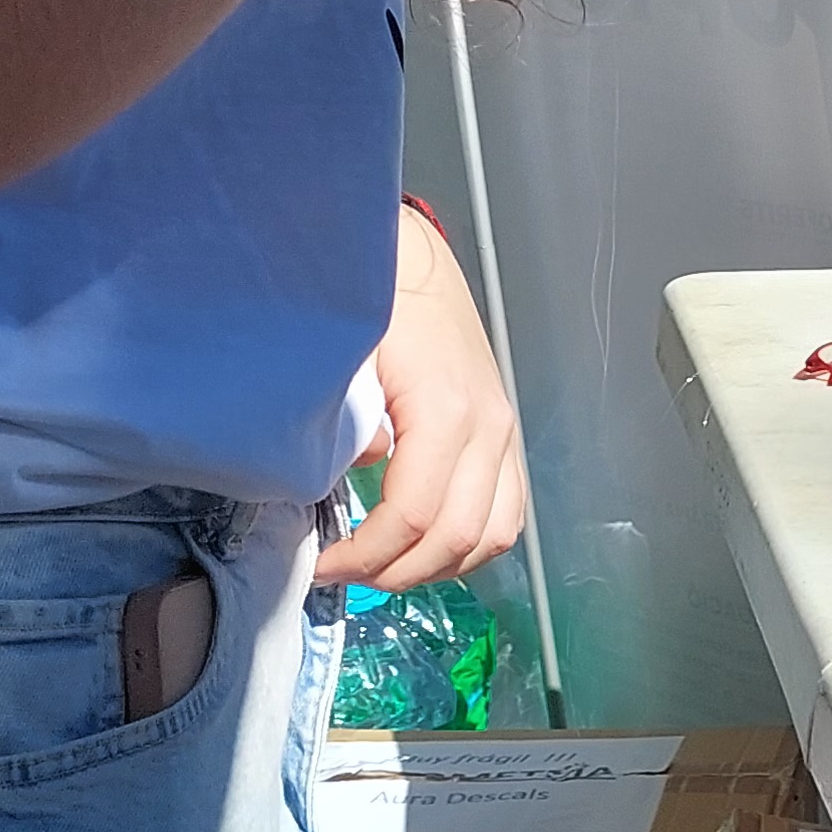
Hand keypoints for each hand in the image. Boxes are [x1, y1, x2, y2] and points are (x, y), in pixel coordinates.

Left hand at [324, 202, 528, 588]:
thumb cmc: (374, 302)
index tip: (325, 562)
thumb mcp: (344, 359)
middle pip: (457, 538)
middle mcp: (488, 428)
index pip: (414, 516)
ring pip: (493, 535)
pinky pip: (507, 513)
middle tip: (344, 572)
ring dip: (438, 566)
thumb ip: (347, 423)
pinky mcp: (505, 434)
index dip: (366, 555)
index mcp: (446, 410)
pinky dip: (471, 544)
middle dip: (396, 572)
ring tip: (384, 567)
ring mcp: (504, 432)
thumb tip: (353, 474)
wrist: (412, 258)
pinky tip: (427, 545)